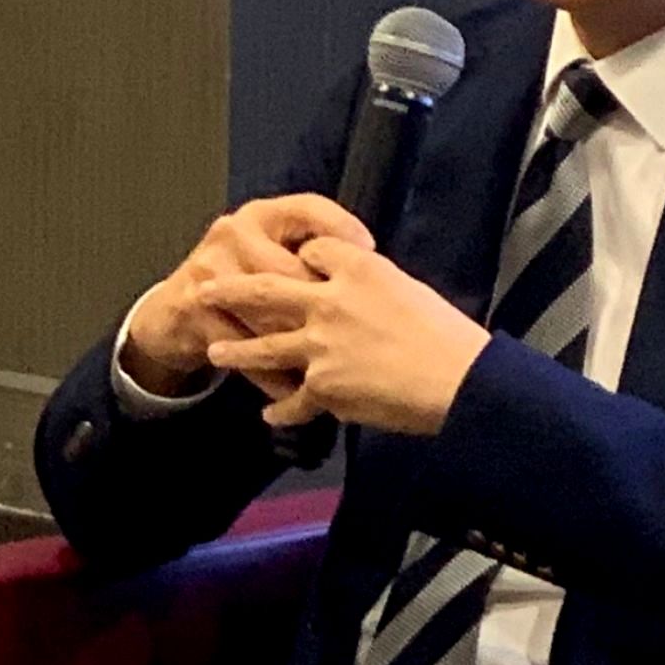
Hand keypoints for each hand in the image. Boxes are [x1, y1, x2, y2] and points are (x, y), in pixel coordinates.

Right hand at [119, 194, 376, 396]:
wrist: (179, 309)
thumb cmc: (249, 279)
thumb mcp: (276, 248)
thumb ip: (317, 251)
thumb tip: (373, 266)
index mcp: (262, 216)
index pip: (307, 209)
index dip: (341, 228)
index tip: (369, 250)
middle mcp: (234, 235)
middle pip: (290, 270)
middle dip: (324, 306)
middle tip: (360, 330)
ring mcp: (211, 274)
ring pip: (271, 316)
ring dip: (306, 350)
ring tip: (343, 372)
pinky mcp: (198, 314)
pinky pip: (248, 351)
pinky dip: (278, 378)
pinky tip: (302, 394)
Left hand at [200, 236, 494, 436]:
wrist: (458, 381)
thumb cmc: (450, 337)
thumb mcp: (413, 292)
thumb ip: (377, 292)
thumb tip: (364, 302)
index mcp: (360, 269)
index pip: (315, 250)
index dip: (303, 256)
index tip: (295, 261)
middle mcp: (330, 301)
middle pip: (266, 290)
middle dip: (231, 289)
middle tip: (205, 288)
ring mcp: (320, 346)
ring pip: (264, 346)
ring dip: (236, 350)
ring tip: (215, 351)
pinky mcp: (323, 387)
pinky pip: (291, 400)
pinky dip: (280, 410)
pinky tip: (271, 414)